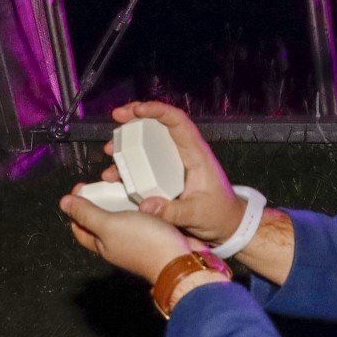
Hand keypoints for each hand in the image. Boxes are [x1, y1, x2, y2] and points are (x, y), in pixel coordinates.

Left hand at [59, 187, 201, 283]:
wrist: (180, 260)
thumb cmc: (144, 244)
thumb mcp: (109, 225)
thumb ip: (87, 214)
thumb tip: (64, 203)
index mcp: (102, 244)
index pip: (80, 227)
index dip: (75, 208)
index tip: (81, 187)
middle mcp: (117, 243)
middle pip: (101, 221)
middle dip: (99, 201)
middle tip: (104, 183)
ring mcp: (137, 239)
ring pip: (124, 217)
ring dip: (122, 201)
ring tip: (126, 184)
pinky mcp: (155, 234)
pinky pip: (143, 216)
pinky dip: (142, 204)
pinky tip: (147, 194)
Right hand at [103, 101, 244, 244]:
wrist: (226, 226)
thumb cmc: (219, 215)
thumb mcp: (196, 215)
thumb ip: (172, 211)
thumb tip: (145, 206)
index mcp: (196, 154)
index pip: (178, 122)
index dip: (158, 111)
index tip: (137, 110)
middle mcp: (183, 153)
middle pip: (159, 125)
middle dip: (136, 117)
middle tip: (117, 116)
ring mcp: (173, 164)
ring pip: (148, 144)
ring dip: (128, 143)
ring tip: (110, 150)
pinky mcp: (166, 176)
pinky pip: (144, 164)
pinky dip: (128, 166)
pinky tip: (114, 175)